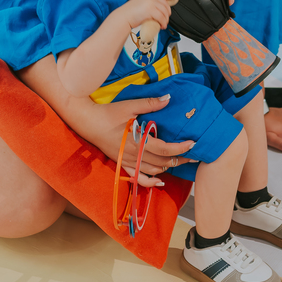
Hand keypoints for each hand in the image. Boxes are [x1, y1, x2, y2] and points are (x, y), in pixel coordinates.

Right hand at [76, 94, 195, 187]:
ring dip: (169, 167)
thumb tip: (168, 99)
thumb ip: (151, 104)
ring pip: (154, 170)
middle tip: (194, 156)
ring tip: (181, 161)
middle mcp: (134, 155)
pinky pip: (138, 178)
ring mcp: (128, 161)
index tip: (193, 144)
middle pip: (163, 162)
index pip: (165, 149)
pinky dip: (150, 182)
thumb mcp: (130, 105)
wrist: (87, 122)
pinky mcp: (122, 164)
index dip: (181, 148)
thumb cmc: (108, 113)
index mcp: (138, 141)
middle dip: (180, 159)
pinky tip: (160, 182)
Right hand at [120, 0, 172, 30]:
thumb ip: (150, 3)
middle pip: (166, 5)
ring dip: (165, 20)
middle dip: (167, 14)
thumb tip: (160, 10)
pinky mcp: (151, 10)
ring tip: (162, 24)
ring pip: (165, 12)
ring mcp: (151, 2)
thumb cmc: (130, 12)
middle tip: (164, 20)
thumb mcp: (142, 3)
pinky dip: (163, 23)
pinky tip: (161, 26)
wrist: (123, 17)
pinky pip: (162, 18)